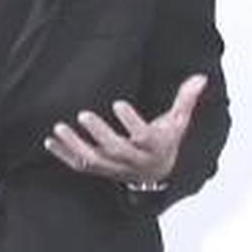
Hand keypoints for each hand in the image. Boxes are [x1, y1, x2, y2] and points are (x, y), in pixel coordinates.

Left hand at [44, 74, 207, 184]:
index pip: (143, 136)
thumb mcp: (178, 121)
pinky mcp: (99, 170)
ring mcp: (113, 167)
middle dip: (99, 133)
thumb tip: (201, 77)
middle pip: (115, 149)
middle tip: (84, 114)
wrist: (157, 173)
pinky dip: (63, 154)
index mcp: (152, 146)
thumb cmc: (165, 141)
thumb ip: (186, 99)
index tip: (118, 103)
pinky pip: (79, 166)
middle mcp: (132, 160)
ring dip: (74, 145)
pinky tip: (50, 140)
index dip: (131, 121)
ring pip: (93, 160)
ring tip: (60, 127)